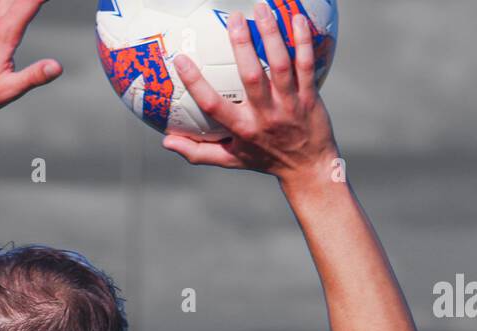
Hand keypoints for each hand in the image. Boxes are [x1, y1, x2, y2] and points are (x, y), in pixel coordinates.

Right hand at [163, 4, 338, 184]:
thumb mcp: (230, 160)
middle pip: (252, 76)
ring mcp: (289, 104)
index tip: (180, 59)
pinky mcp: (309, 96)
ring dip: (272, 35)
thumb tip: (166, 142)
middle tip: (233, 17)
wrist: (309, 168)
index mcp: (241, 129)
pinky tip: (298, 18)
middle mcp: (265, 115)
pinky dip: (303, 41)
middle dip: (241, 45)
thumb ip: (198, 151)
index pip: (213, 105)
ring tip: (262, 8)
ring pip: (281, 65)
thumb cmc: (265, 159)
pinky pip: (306, 65)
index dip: (196, 83)